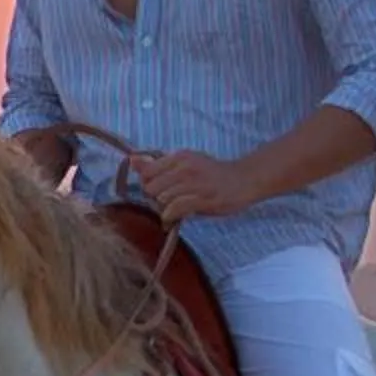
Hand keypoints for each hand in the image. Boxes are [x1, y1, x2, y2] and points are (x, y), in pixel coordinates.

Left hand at [131, 150, 257, 222]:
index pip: (146, 174)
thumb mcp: (185, 163)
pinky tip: (176, 219)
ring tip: (176, 210)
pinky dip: (171, 217)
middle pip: (151, 188)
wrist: (245, 179)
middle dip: (155, 199)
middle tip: (169, 203)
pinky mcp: (203, 198)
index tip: (160, 191)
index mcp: (179, 157)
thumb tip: (131, 160)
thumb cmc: (212, 174)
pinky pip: (174, 209)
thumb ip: (157, 165)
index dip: (149, 185)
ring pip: (162, 200)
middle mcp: (185, 167)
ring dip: (165, 209)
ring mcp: (195, 183)